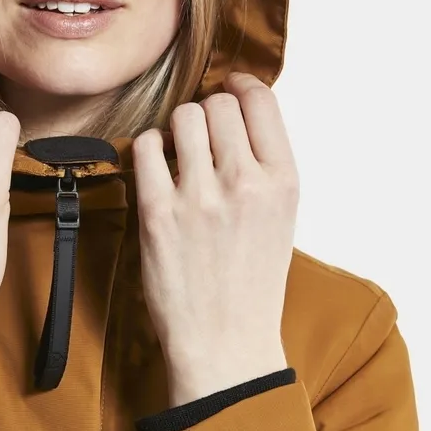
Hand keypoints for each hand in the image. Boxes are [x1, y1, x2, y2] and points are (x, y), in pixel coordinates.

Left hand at [131, 71, 298, 406]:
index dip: (241, 86)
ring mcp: (200, 197)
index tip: (230, 90)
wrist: (226, 344)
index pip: (261, 101)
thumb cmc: (253, 282)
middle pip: (218, 104)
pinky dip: (150, 150)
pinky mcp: (158, 213)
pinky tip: (157, 170)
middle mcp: (245, 183)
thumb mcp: (281, 217)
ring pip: (183, 117)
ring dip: (178, 129)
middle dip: (208, 112)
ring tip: (180, 154)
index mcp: (284, 182)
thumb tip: (235, 111)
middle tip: (202, 137)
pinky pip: (147, 147)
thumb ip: (263, 165)